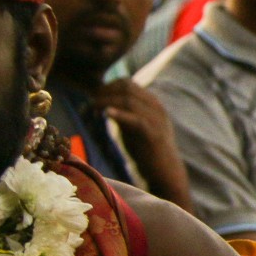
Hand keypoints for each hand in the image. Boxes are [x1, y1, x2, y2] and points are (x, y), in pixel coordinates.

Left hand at [95, 81, 192, 206]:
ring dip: (106, 102)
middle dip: (104, 92)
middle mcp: (156, 107)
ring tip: (92, 109)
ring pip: (128, 100)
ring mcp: (156, 120)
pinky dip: (119, 114)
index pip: (127, 83)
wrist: (166, 171)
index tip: (93, 97)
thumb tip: (104, 105)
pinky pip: (135, 118)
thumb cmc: (147, 150)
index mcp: (152, 103)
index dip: (107, 86)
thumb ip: (124, 114)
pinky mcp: (153, 134)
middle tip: (90, 102)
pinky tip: (106, 114)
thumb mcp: (134, 127)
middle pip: (127, 87)